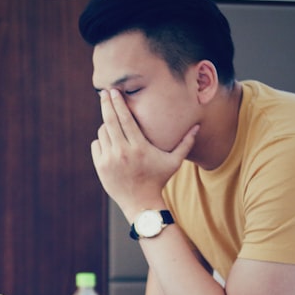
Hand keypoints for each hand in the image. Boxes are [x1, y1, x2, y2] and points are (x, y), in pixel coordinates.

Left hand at [91, 89, 198, 218]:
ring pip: (102, 132)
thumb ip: (185, 143)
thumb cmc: (158, 179)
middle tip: (104, 93)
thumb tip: (198, 126)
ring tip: (114, 127)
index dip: (119, 103)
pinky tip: (110, 143)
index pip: (125, 119)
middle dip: (106, 104)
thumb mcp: (174, 162)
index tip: (114, 91)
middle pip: (110, 121)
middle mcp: (123, 152)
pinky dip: (102, 141)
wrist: (141, 203)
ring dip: (107, 126)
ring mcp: (109, 160)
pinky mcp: (100, 166)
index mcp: (139, 147)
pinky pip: (96, 145)